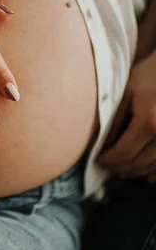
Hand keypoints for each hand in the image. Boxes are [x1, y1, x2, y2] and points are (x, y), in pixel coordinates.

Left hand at [97, 50, 155, 182]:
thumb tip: (101, 144)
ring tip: (121, 168)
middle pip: (138, 163)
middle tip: (107, 164)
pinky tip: (144, 173)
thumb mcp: (126, 94)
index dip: (109, 160)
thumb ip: (114, 120)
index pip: (124, 152)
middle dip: (119, 167)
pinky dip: (154, 172)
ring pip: (152, 168)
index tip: (98, 160)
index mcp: (148, 122)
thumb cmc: (149, 75)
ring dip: (135, 171)